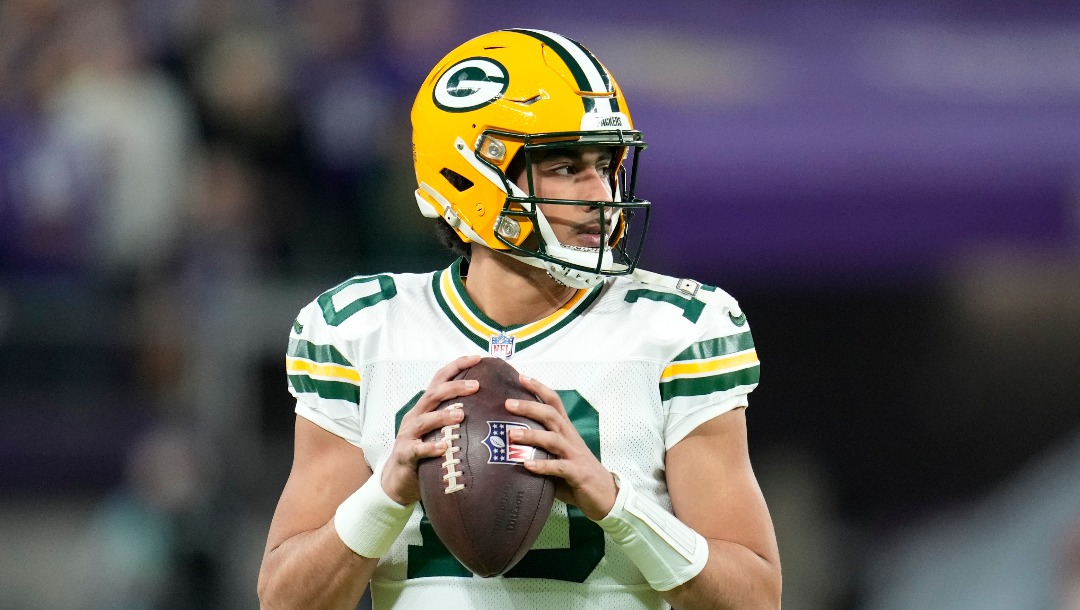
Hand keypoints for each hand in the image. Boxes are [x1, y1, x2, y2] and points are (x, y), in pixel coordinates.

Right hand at [382, 355, 481, 504]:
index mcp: (426, 407)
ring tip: (461, 415)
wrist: (397, 480)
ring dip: (443, 416)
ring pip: (424, 420)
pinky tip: (443, 447)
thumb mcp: (439, 430)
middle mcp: (416, 416)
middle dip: (454, 387)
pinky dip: (430, 447)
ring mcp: (408, 434)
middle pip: (433, 395)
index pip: (440, 379)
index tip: (478, 358)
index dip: (457, 366)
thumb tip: (491, 407)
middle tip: (476, 385)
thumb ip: (457, 418)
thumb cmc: (425, 453)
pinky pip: (417, 449)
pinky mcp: (405, 454)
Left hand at [506, 374, 617, 520]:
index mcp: (566, 430)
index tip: (521, 377)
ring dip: (532, 436)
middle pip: (551, 415)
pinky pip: (559, 467)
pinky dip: (542, 466)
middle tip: (508, 403)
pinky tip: (526, 465)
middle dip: (530, 407)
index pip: (554, 402)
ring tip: (512, 435)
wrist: (605, 494)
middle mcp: (570, 438)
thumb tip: (507, 443)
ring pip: (553, 439)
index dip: (539, 388)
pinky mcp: (577, 473)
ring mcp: (574, 455)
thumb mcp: (558, 455)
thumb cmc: (576, 473)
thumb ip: (539, 447)